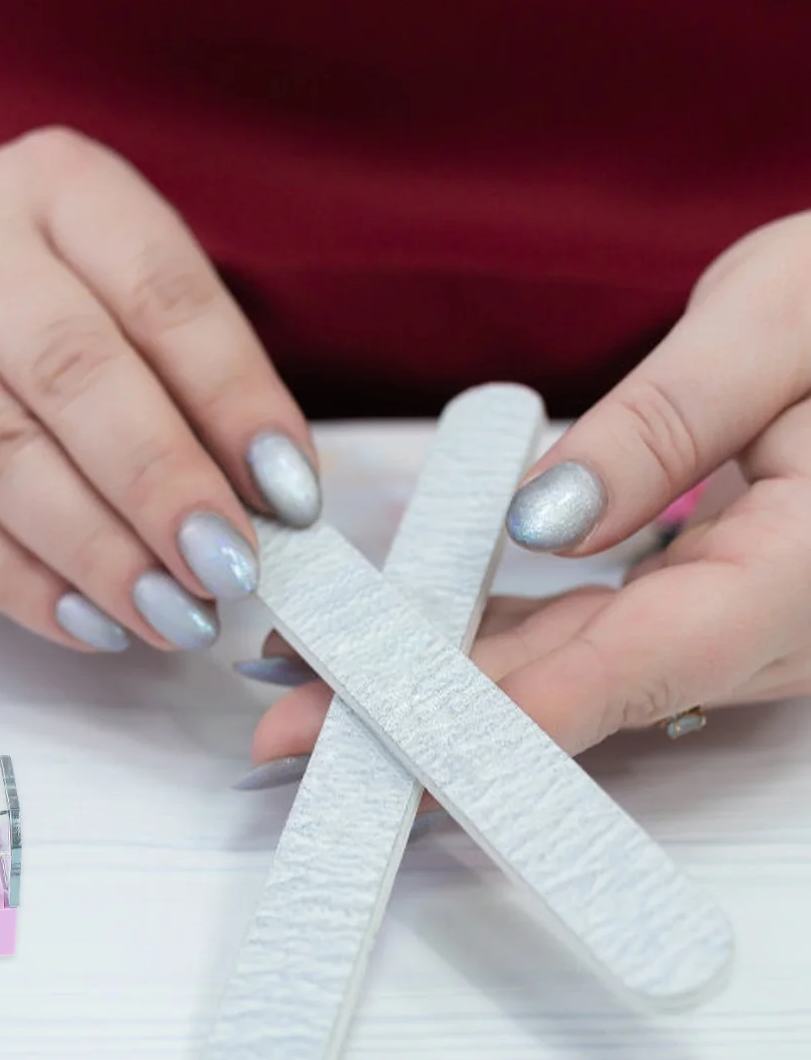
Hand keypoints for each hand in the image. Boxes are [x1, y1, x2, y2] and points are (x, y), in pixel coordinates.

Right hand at [0, 127, 319, 652]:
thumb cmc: (41, 316)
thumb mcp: (121, 301)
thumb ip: (192, 385)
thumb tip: (270, 507)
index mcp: (60, 185)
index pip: (161, 293)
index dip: (232, 398)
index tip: (290, 495)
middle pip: (69, 369)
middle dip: (158, 481)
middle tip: (224, 567)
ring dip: (94, 549)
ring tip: (170, 615)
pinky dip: (20, 583)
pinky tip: (90, 624)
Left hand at [248, 213, 810, 770]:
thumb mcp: (787, 317)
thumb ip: (668, 419)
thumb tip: (544, 519)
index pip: (647, 657)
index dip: (517, 712)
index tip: (404, 742)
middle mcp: (782, 622)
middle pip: (590, 686)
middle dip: (437, 720)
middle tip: (299, 732)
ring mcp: (747, 621)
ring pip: (580, 671)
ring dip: (448, 691)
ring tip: (314, 692)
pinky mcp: (712, 601)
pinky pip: (595, 636)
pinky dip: (495, 644)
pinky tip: (404, 647)